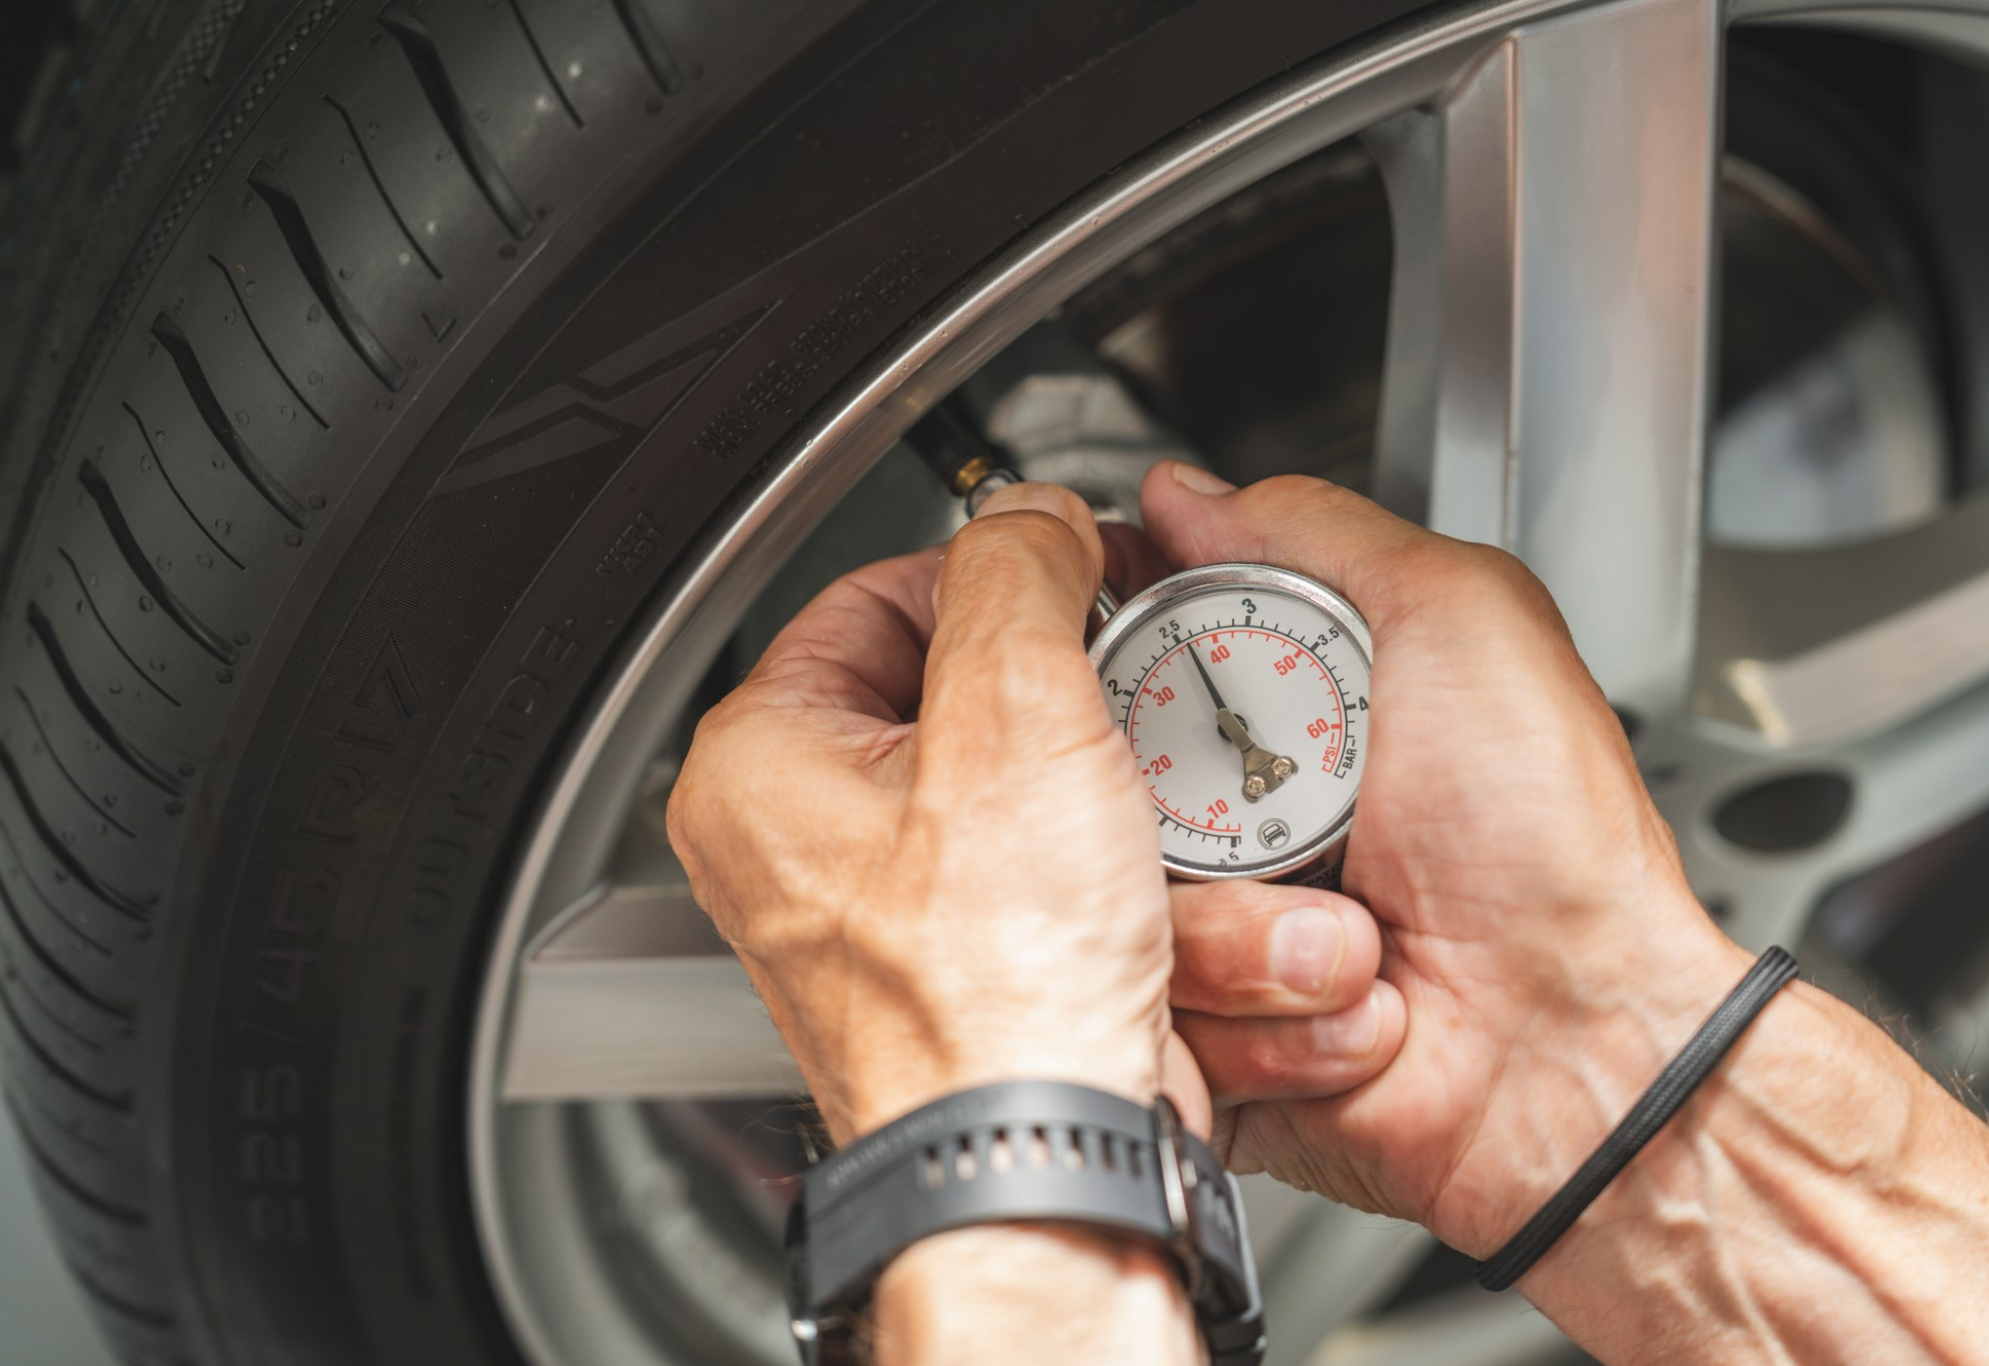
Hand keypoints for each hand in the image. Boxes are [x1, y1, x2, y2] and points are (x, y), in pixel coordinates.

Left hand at [667, 482, 1202, 1141]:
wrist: (1044, 1166)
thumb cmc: (994, 994)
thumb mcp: (1017, 716)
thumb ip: (1017, 576)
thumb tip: (1028, 520)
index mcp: (762, 767)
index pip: (872, 600)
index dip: (991, 572)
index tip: (1071, 568)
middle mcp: (799, 845)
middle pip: (950, 695)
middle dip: (1063, 688)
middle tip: (1124, 677)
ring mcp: (875, 916)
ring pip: (1008, 785)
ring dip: (1099, 774)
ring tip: (1147, 781)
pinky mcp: (952, 970)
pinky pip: (1035, 868)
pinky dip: (1104, 853)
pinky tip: (1152, 862)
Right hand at [1140, 463, 1749, 1257]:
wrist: (1576, 1038)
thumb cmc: (1550, 836)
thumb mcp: (1456, 614)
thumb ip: (1312, 531)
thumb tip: (1189, 492)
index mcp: (1287, 709)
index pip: (1134, 650)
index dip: (1106, 646)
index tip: (1106, 648)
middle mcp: (1239, 816)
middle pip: (1093, 788)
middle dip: (1171, 810)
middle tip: (1282, 820)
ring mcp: (1228, 926)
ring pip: (1114, 911)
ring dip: (1242, 927)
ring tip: (1350, 928)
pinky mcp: (1219, 1029)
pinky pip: (1157, 1012)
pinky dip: (1253, 1011)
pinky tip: (1339, 998)